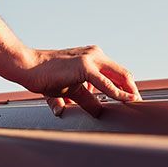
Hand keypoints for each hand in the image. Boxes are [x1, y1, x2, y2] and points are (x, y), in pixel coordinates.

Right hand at [17, 45, 143, 117]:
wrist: (28, 67)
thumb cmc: (46, 76)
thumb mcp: (72, 89)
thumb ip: (87, 98)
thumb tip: (99, 111)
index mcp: (92, 56)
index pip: (116, 72)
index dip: (127, 86)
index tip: (132, 100)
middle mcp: (95, 54)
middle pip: (123, 73)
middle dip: (133, 89)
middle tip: (140, 105)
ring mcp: (90, 58)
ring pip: (119, 76)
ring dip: (129, 92)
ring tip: (135, 105)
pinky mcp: (84, 67)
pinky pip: (106, 84)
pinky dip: (118, 93)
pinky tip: (126, 101)